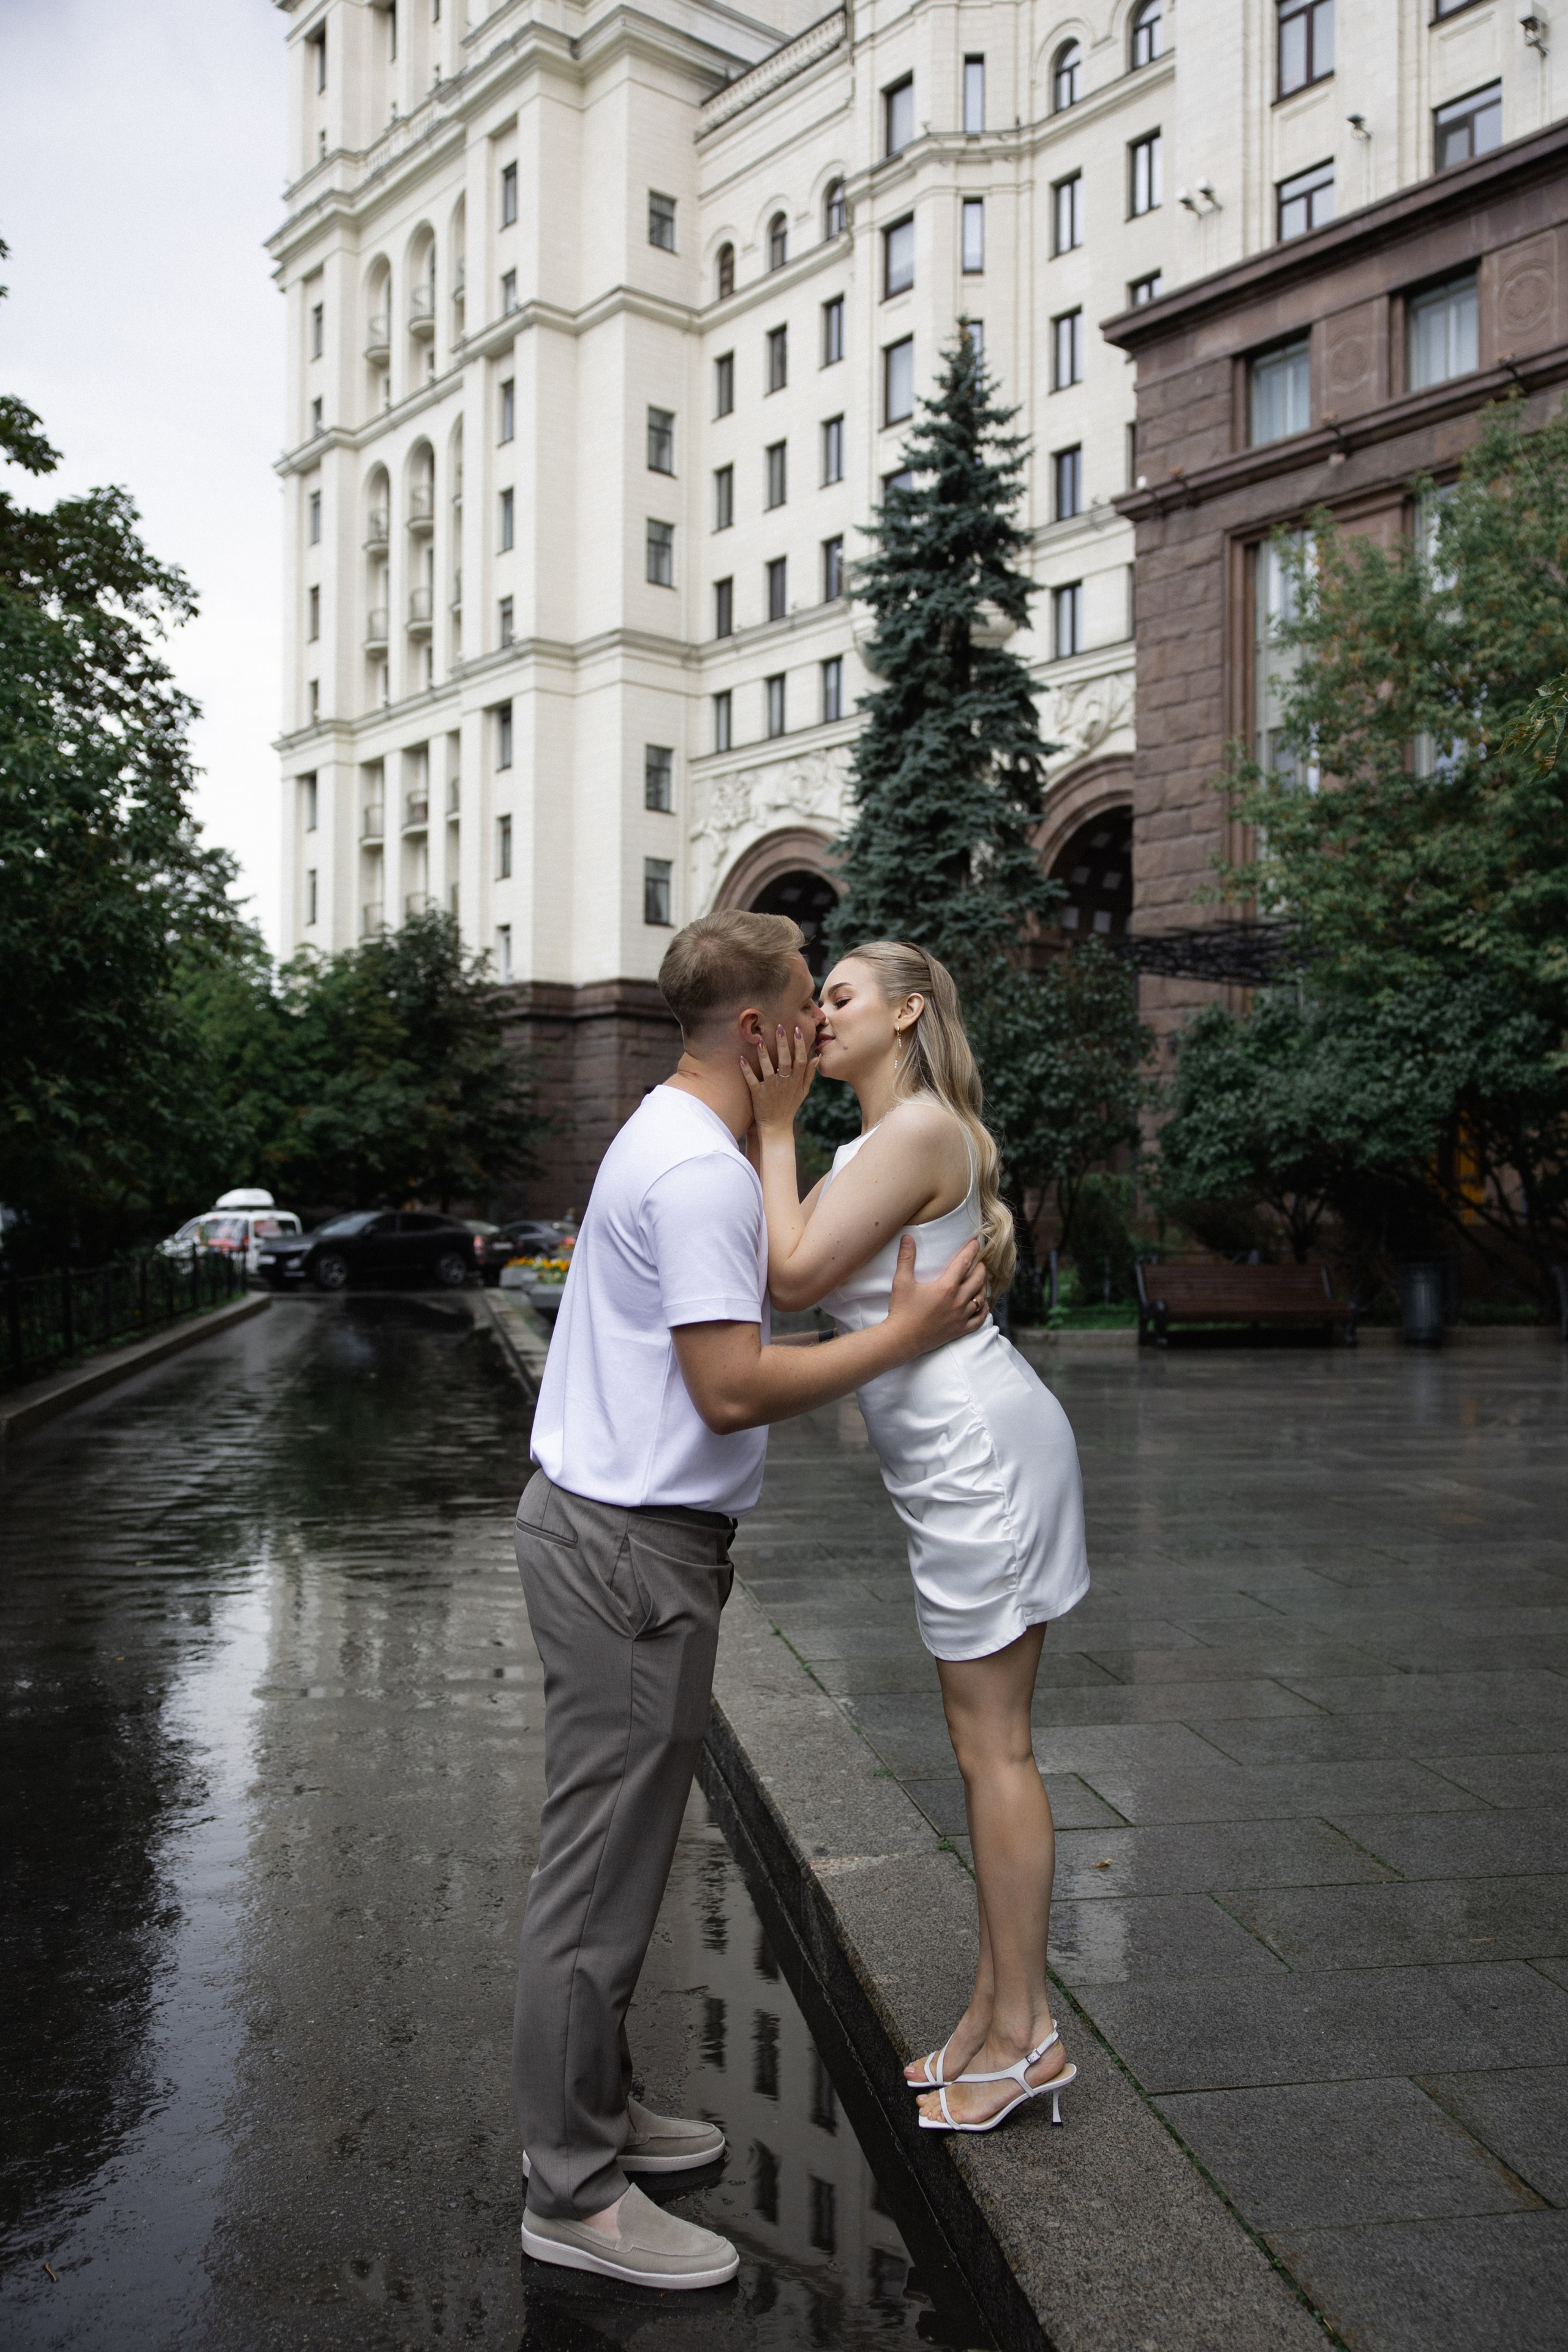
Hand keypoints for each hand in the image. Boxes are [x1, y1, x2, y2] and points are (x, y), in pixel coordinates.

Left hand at [741, 1022, 818, 1137]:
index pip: (801, 1060)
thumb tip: (816, 1056)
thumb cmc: (790, 1106)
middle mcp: (785, 1083)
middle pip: (785, 1061)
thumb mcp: (803, 1091)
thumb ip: (810, 1074)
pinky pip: (752, 1081)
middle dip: (783, 1044)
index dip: (799, 1045)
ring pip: (768, 1069)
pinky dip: (747, 1070)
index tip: (797, 1030)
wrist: (777, 1127)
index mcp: (796, 1081)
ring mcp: (771, 1089)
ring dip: (764, 1055)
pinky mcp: (758, 1095)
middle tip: (779, 1028)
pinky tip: (741, 1059)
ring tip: (760, 1040)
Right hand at [885, 1235, 987, 1355]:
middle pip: (978, 1279)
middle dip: (981, 1268)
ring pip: (981, 1298)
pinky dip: (983, 1310)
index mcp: (946, 1287)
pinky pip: (979, 1319)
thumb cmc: (901, 1310)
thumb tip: (907, 1237)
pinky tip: (983, 1304)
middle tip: (980, 1261)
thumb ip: (906, 1258)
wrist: (902, 1339)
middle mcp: (957, 1301)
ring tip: (982, 1280)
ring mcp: (961, 1317)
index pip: (964, 1263)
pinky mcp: (960, 1330)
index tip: (976, 1243)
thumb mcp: (901, 1281)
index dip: (971, 1251)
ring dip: (983, 1286)